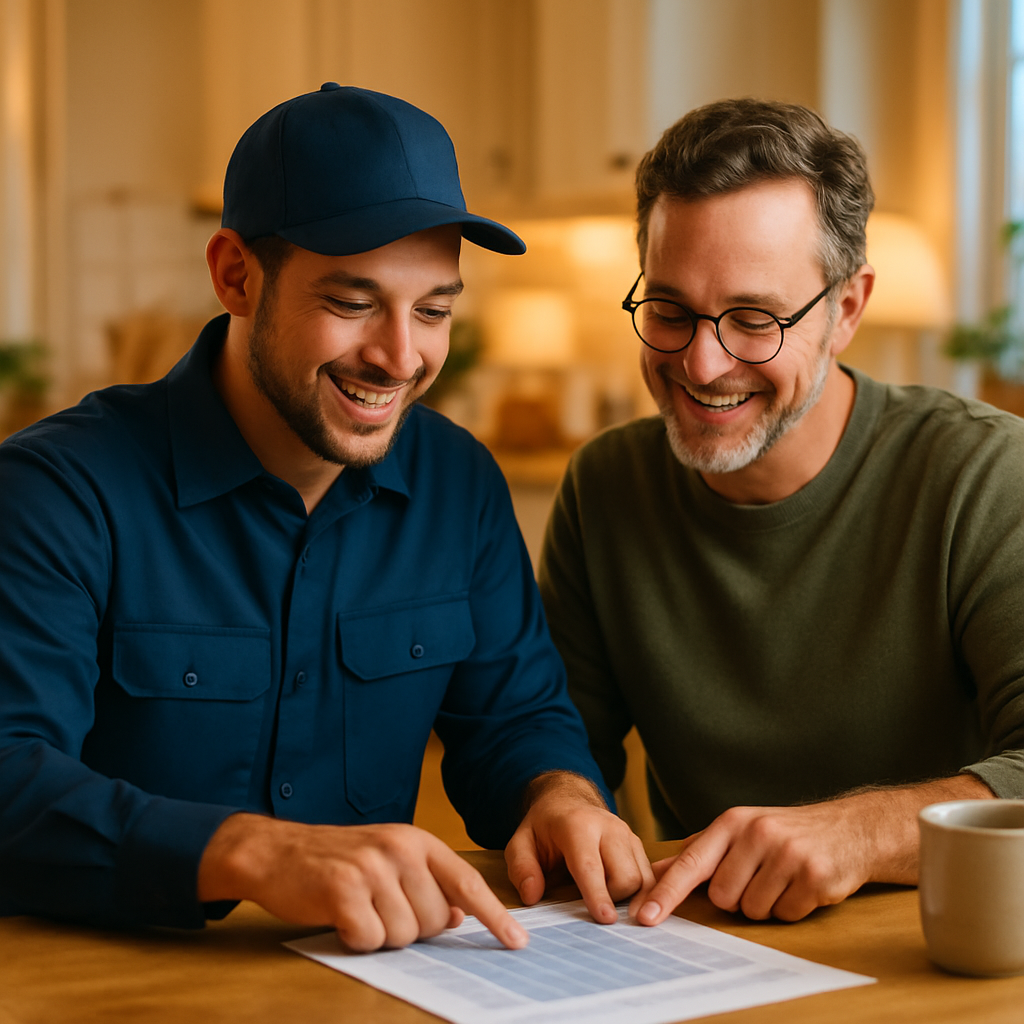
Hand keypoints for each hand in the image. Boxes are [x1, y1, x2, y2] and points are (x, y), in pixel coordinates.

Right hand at [198, 814, 527, 951]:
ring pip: (404, 935)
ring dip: (380, 934)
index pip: (466, 882)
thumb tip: (458, 915)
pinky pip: (369, 940)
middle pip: (434, 921)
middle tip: (379, 907)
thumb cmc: (338, 860)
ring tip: (358, 907)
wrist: (277, 851)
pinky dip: (355, 938)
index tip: (517, 941)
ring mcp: (372, 867)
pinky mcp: (343, 889)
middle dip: (410, 928)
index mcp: (417, 841)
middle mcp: (400, 849)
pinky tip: (340, 915)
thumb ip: (425, 881)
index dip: (494, 916)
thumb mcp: (389, 859)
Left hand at [505, 772, 653, 923]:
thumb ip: (522, 868)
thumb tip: (532, 896)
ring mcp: (627, 834)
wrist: (567, 801)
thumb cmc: (543, 827)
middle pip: (626, 876)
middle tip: (594, 912)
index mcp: (577, 825)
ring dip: (629, 900)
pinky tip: (624, 904)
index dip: (598, 895)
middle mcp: (609, 827)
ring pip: (643, 879)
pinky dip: (641, 895)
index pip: (590, 866)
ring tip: (608, 908)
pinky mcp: (637, 844)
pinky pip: (649, 877)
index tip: (605, 919)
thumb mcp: (520, 843)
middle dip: (614, 901)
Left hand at [629, 774, 994, 924]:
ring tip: (781, 879)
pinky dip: (790, 909)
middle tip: (759, 876)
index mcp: (733, 822)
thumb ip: (697, 851)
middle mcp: (758, 833)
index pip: (691, 862)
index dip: (666, 893)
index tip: (644, 916)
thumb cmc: (783, 833)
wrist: (847, 829)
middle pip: (723, 897)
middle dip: (737, 897)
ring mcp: (787, 854)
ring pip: (753, 910)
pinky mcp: (815, 876)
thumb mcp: (739, 830)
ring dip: (765, 904)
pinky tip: (801, 887)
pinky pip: (785, 915)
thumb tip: (654, 871)